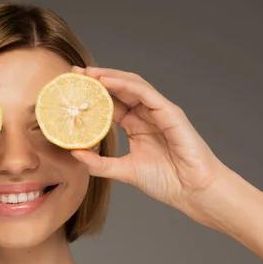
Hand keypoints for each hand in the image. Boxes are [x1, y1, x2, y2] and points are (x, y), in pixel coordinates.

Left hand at [70, 66, 228, 212]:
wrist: (192, 191)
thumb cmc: (166, 180)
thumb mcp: (123, 170)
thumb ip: (99, 164)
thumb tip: (74, 153)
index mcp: (136, 125)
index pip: (111, 103)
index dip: (92, 94)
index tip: (71, 88)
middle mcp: (146, 114)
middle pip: (119, 89)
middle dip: (97, 78)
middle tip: (74, 73)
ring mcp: (159, 111)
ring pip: (132, 85)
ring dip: (109, 76)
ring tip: (88, 73)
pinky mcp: (170, 112)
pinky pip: (146, 93)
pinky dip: (126, 85)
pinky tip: (107, 81)